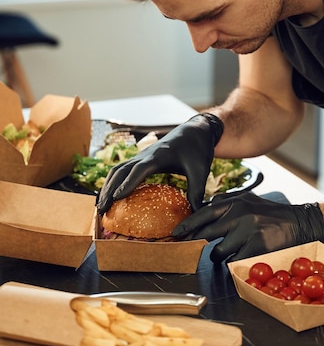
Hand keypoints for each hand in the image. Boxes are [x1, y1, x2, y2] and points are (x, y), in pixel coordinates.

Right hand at [96, 113, 222, 213]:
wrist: (195, 131)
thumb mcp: (201, 171)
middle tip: (101, 210)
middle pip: (121, 170)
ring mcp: (141, 156)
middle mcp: (146, 154)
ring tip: (100, 205)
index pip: (139, 169)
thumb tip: (198, 214)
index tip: (116, 198)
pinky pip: (122, 169)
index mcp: (159, 156)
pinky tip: (110, 195)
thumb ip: (196, 192)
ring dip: (107, 186)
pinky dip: (113, 181)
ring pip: (117, 169)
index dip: (127, 183)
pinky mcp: (141, 159)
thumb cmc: (198, 149)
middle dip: (109, 189)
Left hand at [171, 192, 323, 262]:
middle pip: (207, 233)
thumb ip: (226, 203)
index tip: (176, 232)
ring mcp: (249, 231)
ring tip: (227, 253)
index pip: (204, 213)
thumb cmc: (271, 214)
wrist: (301, 223)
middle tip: (190, 248)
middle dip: (196, 242)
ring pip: (218, 251)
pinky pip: (234, 261)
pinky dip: (233, 264)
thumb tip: (202, 208)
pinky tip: (239, 259)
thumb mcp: (248, 200)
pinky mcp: (258, 247)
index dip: (188, 224)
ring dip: (218, 256)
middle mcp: (240, 214)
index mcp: (236, 202)